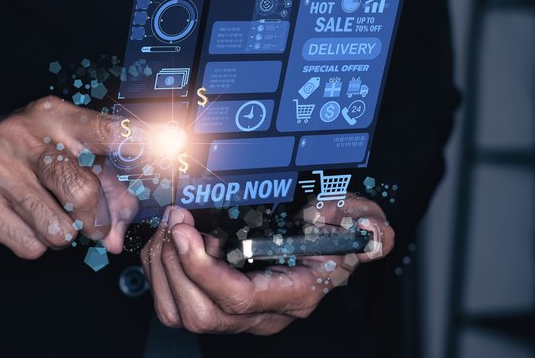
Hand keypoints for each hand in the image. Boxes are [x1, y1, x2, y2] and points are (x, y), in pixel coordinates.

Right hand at [0, 96, 136, 258]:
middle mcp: (26, 136)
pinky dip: (36, 243)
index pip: (107, 130)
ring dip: (66, 235)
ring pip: (59, 229)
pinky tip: (23, 220)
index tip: (170, 145)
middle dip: (98, 219)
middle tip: (95, 225)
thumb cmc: (27, 152)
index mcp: (57, 117)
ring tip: (52, 216)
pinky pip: (29, 245)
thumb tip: (120, 236)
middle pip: (83, 192)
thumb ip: (107, 186)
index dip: (141, 142)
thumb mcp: (66, 150)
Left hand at [140, 197, 393, 334]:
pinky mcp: (216, 304)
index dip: (205, 269)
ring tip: (172, 226)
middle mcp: (262, 314)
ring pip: (180, 313)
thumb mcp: (362, 222)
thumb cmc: (338, 233)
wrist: (326, 243)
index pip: (240, 299)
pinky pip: (173, 300)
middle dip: (175, 266)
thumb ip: (373, 229)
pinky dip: (161, 268)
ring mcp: (236, 313)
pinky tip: (173, 240)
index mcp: (293, 295)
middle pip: (201, 314)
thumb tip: (371, 234)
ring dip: (163, 267)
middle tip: (175, 220)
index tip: (186, 232)